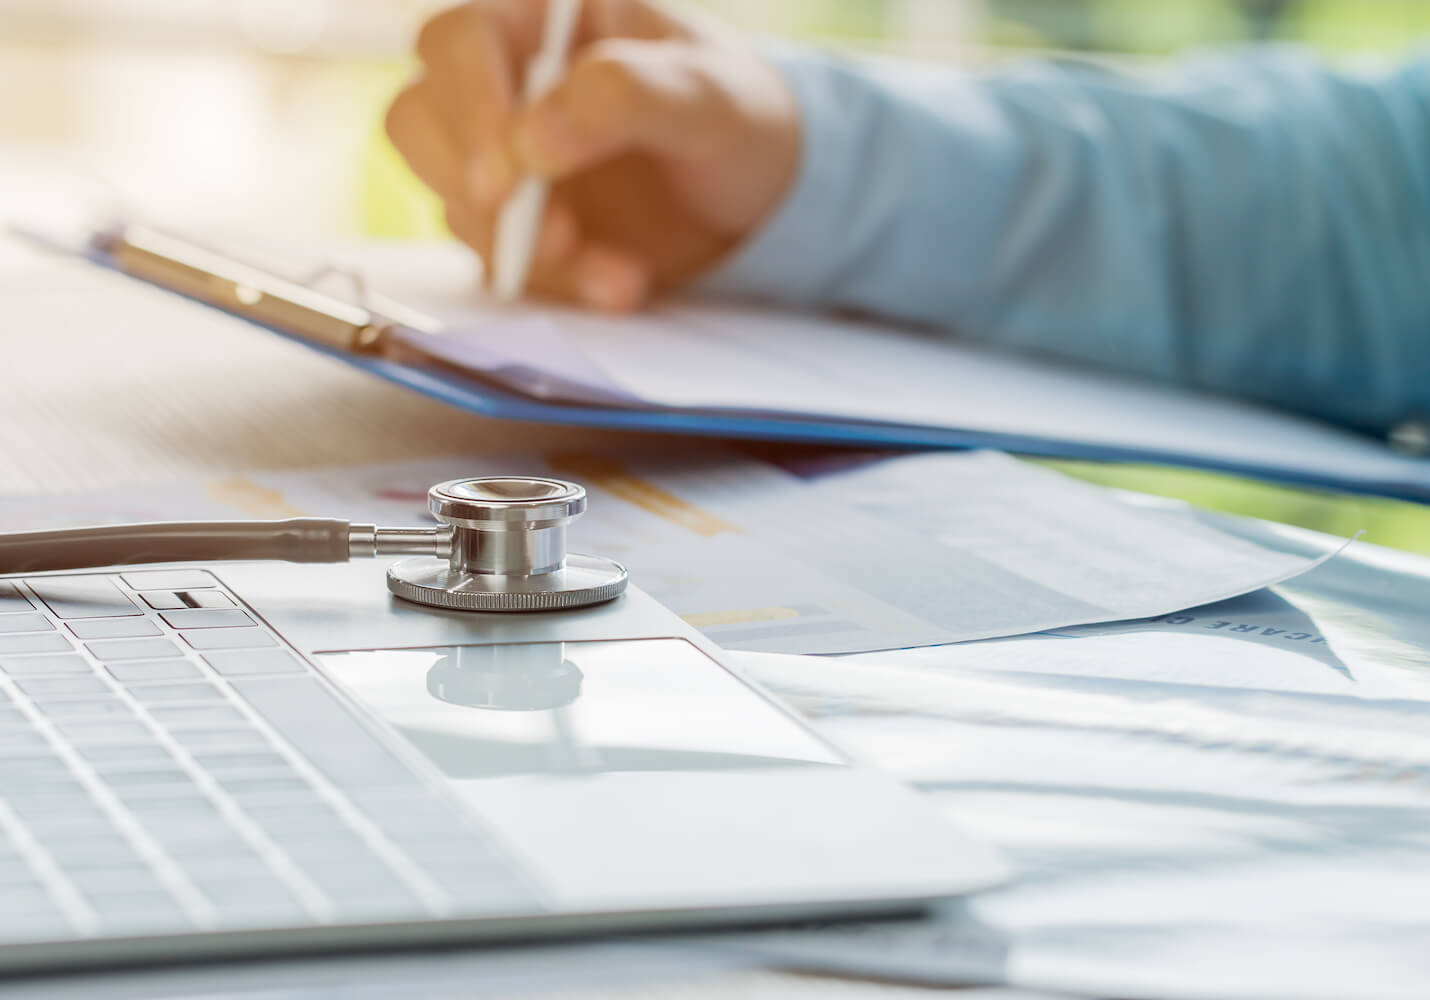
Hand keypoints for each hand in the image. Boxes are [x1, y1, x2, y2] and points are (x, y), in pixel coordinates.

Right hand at [385, 0, 800, 311]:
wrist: (761, 195)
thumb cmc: (738, 118)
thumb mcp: (709, 98)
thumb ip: (625, 97)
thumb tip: (530, 138)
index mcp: (544, 16)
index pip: (461, 39)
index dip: (469, 105)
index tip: (507, 177)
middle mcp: (507, 80)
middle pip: (421, 120)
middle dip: (478, 189)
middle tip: (550, 238)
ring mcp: (503, 155)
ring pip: (454, 200)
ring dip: (527, 252)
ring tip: (620, 276)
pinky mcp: (516, 223)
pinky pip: (499, 259)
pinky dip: (557, 285)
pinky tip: (621, 286)